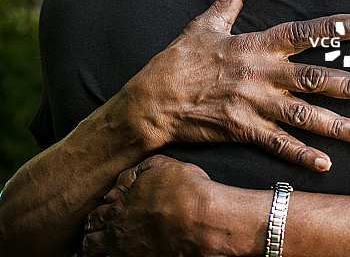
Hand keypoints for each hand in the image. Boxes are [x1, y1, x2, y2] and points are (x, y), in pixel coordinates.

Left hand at [80, 155, 230, 256]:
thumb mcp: (157, 166)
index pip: (94, 217)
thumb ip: (132, 175)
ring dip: (96, 255)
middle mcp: (119, 234)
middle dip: (87, 241)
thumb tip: (114, 187)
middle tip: (85, 243)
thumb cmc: (183, 189)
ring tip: (92, 255)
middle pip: (91, 243)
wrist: (200, 219)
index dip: (90, 221)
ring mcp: (129, 253)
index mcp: (119, 208)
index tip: (89, 222)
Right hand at [126, 0, 349, 170]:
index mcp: (254, 45)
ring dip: (335, 126)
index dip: (332, 29)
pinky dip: (301, 155)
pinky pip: (277, 144)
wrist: (152, 100)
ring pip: (302, 116)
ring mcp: (253, 105)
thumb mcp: (204, 24)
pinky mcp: (242, 130)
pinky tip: (325, 164)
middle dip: (349, 86)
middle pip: (313, 79)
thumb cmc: (179, 60)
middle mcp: (260, 74)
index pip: (301, 33)